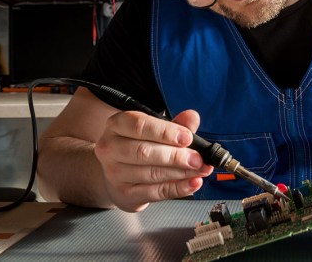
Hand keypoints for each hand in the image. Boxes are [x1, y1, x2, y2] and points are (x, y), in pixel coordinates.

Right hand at [94, 109, 213, 211]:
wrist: (119, 174)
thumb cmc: (139, 146)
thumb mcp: (155, 130)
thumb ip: (175, 124)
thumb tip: (192, 117)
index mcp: (117, 125)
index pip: (139, 126)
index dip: (165, 132)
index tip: (187, 137)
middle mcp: (110, 148)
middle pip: (144, 152)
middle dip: (176, 156)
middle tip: (197, 158)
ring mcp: (114, 173)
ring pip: (151, 173)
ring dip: (181, 172)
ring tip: (200, 169)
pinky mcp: (124, 194)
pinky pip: (155, 192)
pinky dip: (178, 188)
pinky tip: (192, 183)